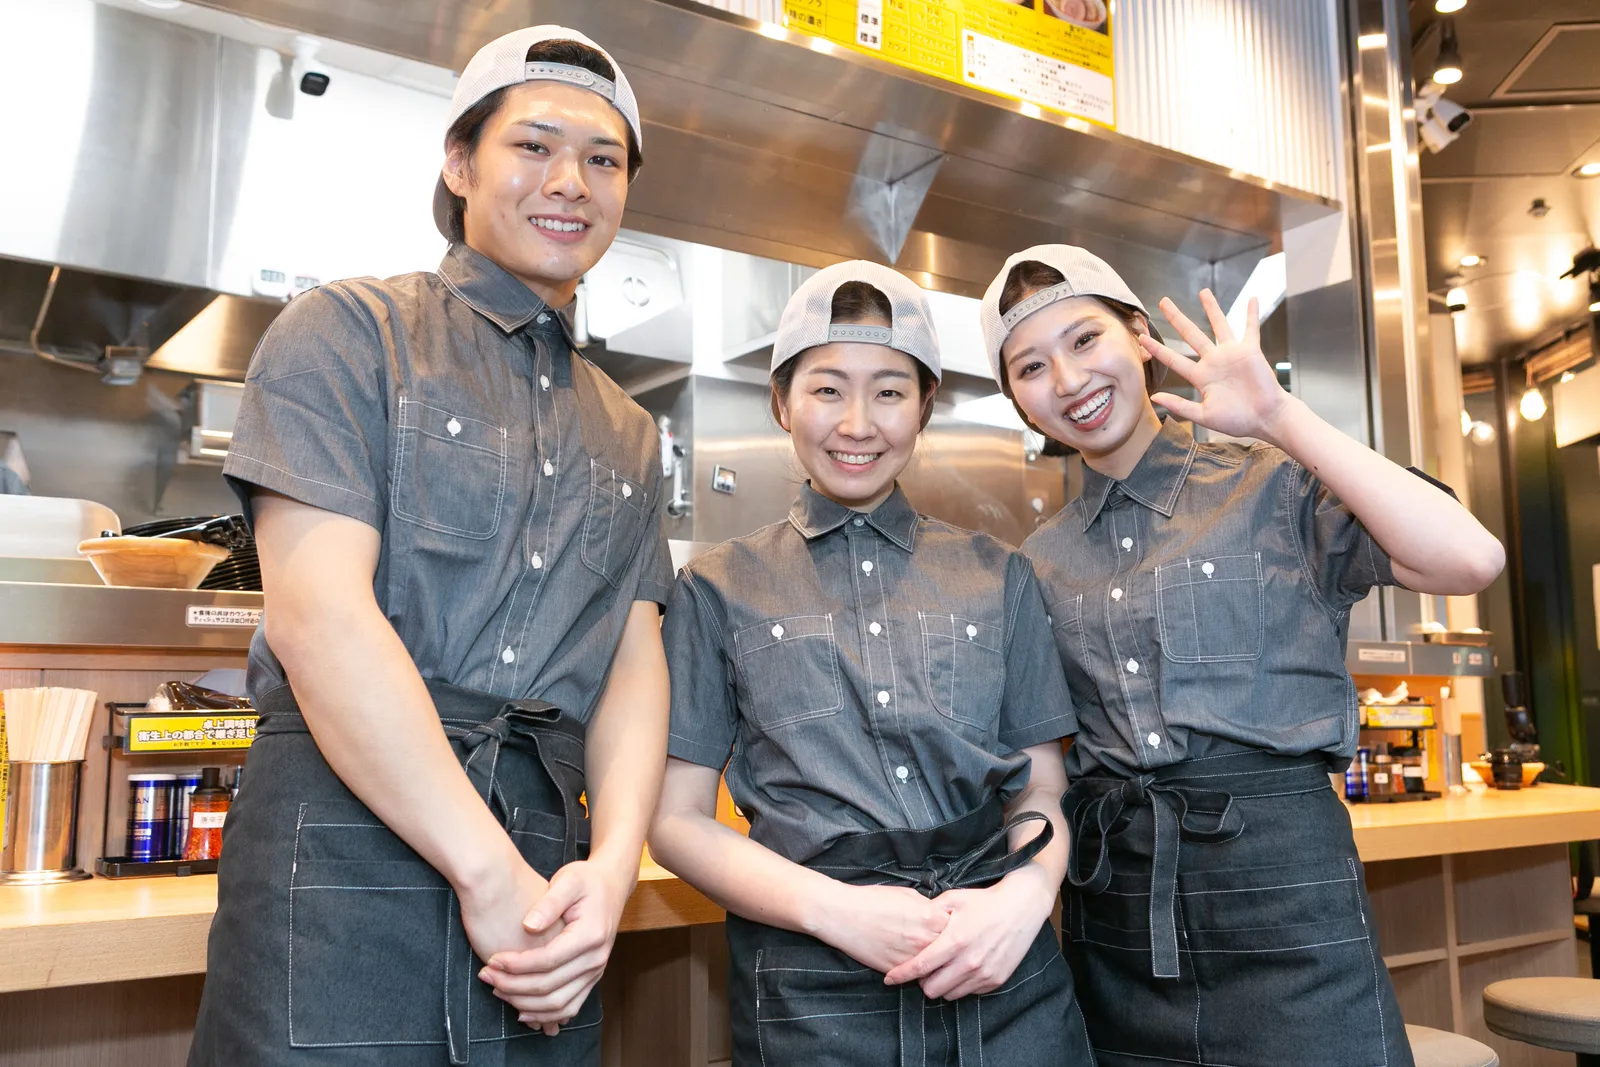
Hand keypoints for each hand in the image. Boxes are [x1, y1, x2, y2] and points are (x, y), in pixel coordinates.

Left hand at [477, 860, 628, 1029]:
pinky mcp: (591, 979)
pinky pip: (569, 1008)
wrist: (611, 886)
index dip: (517, 964)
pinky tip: (522, 1010)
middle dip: (513, 986)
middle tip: (486, 976)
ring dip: (525, 1004)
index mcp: (590, 935)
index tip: (492, 959)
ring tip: (498, 991)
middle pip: (550, 987)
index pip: (548, 960)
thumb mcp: (568, 880)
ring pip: (558, 1005)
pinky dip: (544, 1015)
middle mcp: (596, 959)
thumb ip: (549, 903)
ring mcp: (595, 972)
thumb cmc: (586, 881)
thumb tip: (528, 926)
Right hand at [815, 884, 949, 974]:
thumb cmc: (872, 900)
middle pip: (950, 951)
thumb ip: (929, 908)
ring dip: (935, 963)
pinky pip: (915, 975)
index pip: (957, 928)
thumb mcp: (907, 894)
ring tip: (931, 956)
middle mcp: (923, 940)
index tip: (954, 928)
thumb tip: (940, 916)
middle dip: (949, 948)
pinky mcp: (896, 970)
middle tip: (946, 946)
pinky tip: (913, 962)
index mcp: (929, 917)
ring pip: (934, 967)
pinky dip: (917, 971)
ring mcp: (910, 958)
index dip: (956, 928)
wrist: (842, 914)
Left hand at [883, 863, 1054, 999]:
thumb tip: (910, 920)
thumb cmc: (984, 901)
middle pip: (932, 989)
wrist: (1021, 907)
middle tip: (925, 968)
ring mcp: (984, 974)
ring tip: (945, 968)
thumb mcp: (953, 899)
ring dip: (942, 985)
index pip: (920, 967)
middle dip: (923, 981)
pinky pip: (969, 992)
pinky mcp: (996, 980)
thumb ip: (929, 912)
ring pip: (950, 994)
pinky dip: (962, 984)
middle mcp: (969, 962)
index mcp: (954, 941)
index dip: (901, 975)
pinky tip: (963, 968)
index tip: (889, 979)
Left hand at [1143, 290, 1294, 444]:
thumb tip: (1154, 398)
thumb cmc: (1237, 421)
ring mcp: (1231, 354)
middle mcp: (1213, 361)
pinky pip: (1251, 329)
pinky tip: (1252, 299)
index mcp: (1201, 377)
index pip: (1174, 359)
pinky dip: (1252, 314)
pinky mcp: (1250, 351)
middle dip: (1176, 318)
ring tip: (1203, 292)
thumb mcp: (1204, 416)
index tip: (1141, 338)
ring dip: (1211, 308)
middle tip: (1163, 302)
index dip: (1158, 349)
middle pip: (1191, 334)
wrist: (1265, 419)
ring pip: (1218, 325)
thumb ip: (1180, 406)